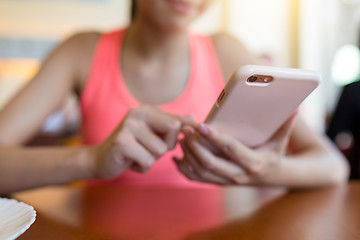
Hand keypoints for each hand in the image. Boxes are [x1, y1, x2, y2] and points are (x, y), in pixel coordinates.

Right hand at [91, 105, 194, 179]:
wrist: (100, 160)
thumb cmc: (132, 149)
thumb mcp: (153, 136)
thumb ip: (170, 126)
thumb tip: (194, 118)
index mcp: (146, 110)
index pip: (177, 119)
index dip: (188, 130)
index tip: (198, 133)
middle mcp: (137, 113)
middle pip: (173, 129)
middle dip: (166, 146)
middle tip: (150, 149)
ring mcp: (128, 126)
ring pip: (160, 149)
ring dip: (152, 159)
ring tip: (137, 155)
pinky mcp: (122, 142)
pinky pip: (147, 161)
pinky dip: (141, 167)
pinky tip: (130, 162)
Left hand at [174, 116, 295, 185]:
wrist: (273, 178)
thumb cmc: (275, 154)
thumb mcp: (281, 140)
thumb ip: (284, 124)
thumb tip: (294, 107)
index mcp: (253, 163)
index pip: (230, 149)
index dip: (214, 137)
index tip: (201, 125)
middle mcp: (239, 176)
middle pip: (210, 163)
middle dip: (195, 146)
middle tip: (185, 130)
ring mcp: (227, 182)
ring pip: (201, 172)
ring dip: (188, 155)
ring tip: (181, 138)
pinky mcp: (219, 184)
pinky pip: (198, 180)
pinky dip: (184, 170)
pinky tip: (177, 158)